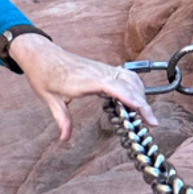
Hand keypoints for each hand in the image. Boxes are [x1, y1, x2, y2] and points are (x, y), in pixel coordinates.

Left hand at [9, 33, 156, 141]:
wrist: (41, 55)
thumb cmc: (43, 75)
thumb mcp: (50, 99)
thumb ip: (62, 119)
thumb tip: (64, 138)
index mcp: (83, 79)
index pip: (111, 86)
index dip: (128, 96)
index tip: (141, 109)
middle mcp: (96, 72)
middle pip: (127, 83)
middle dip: (142, 102)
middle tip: (151, 122)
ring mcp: (101, 68)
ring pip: (129, 78)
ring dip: (141, 93)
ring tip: (145, 114)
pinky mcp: (103, 68)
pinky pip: (124, 75)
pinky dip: (135, 87)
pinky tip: (136, 100)